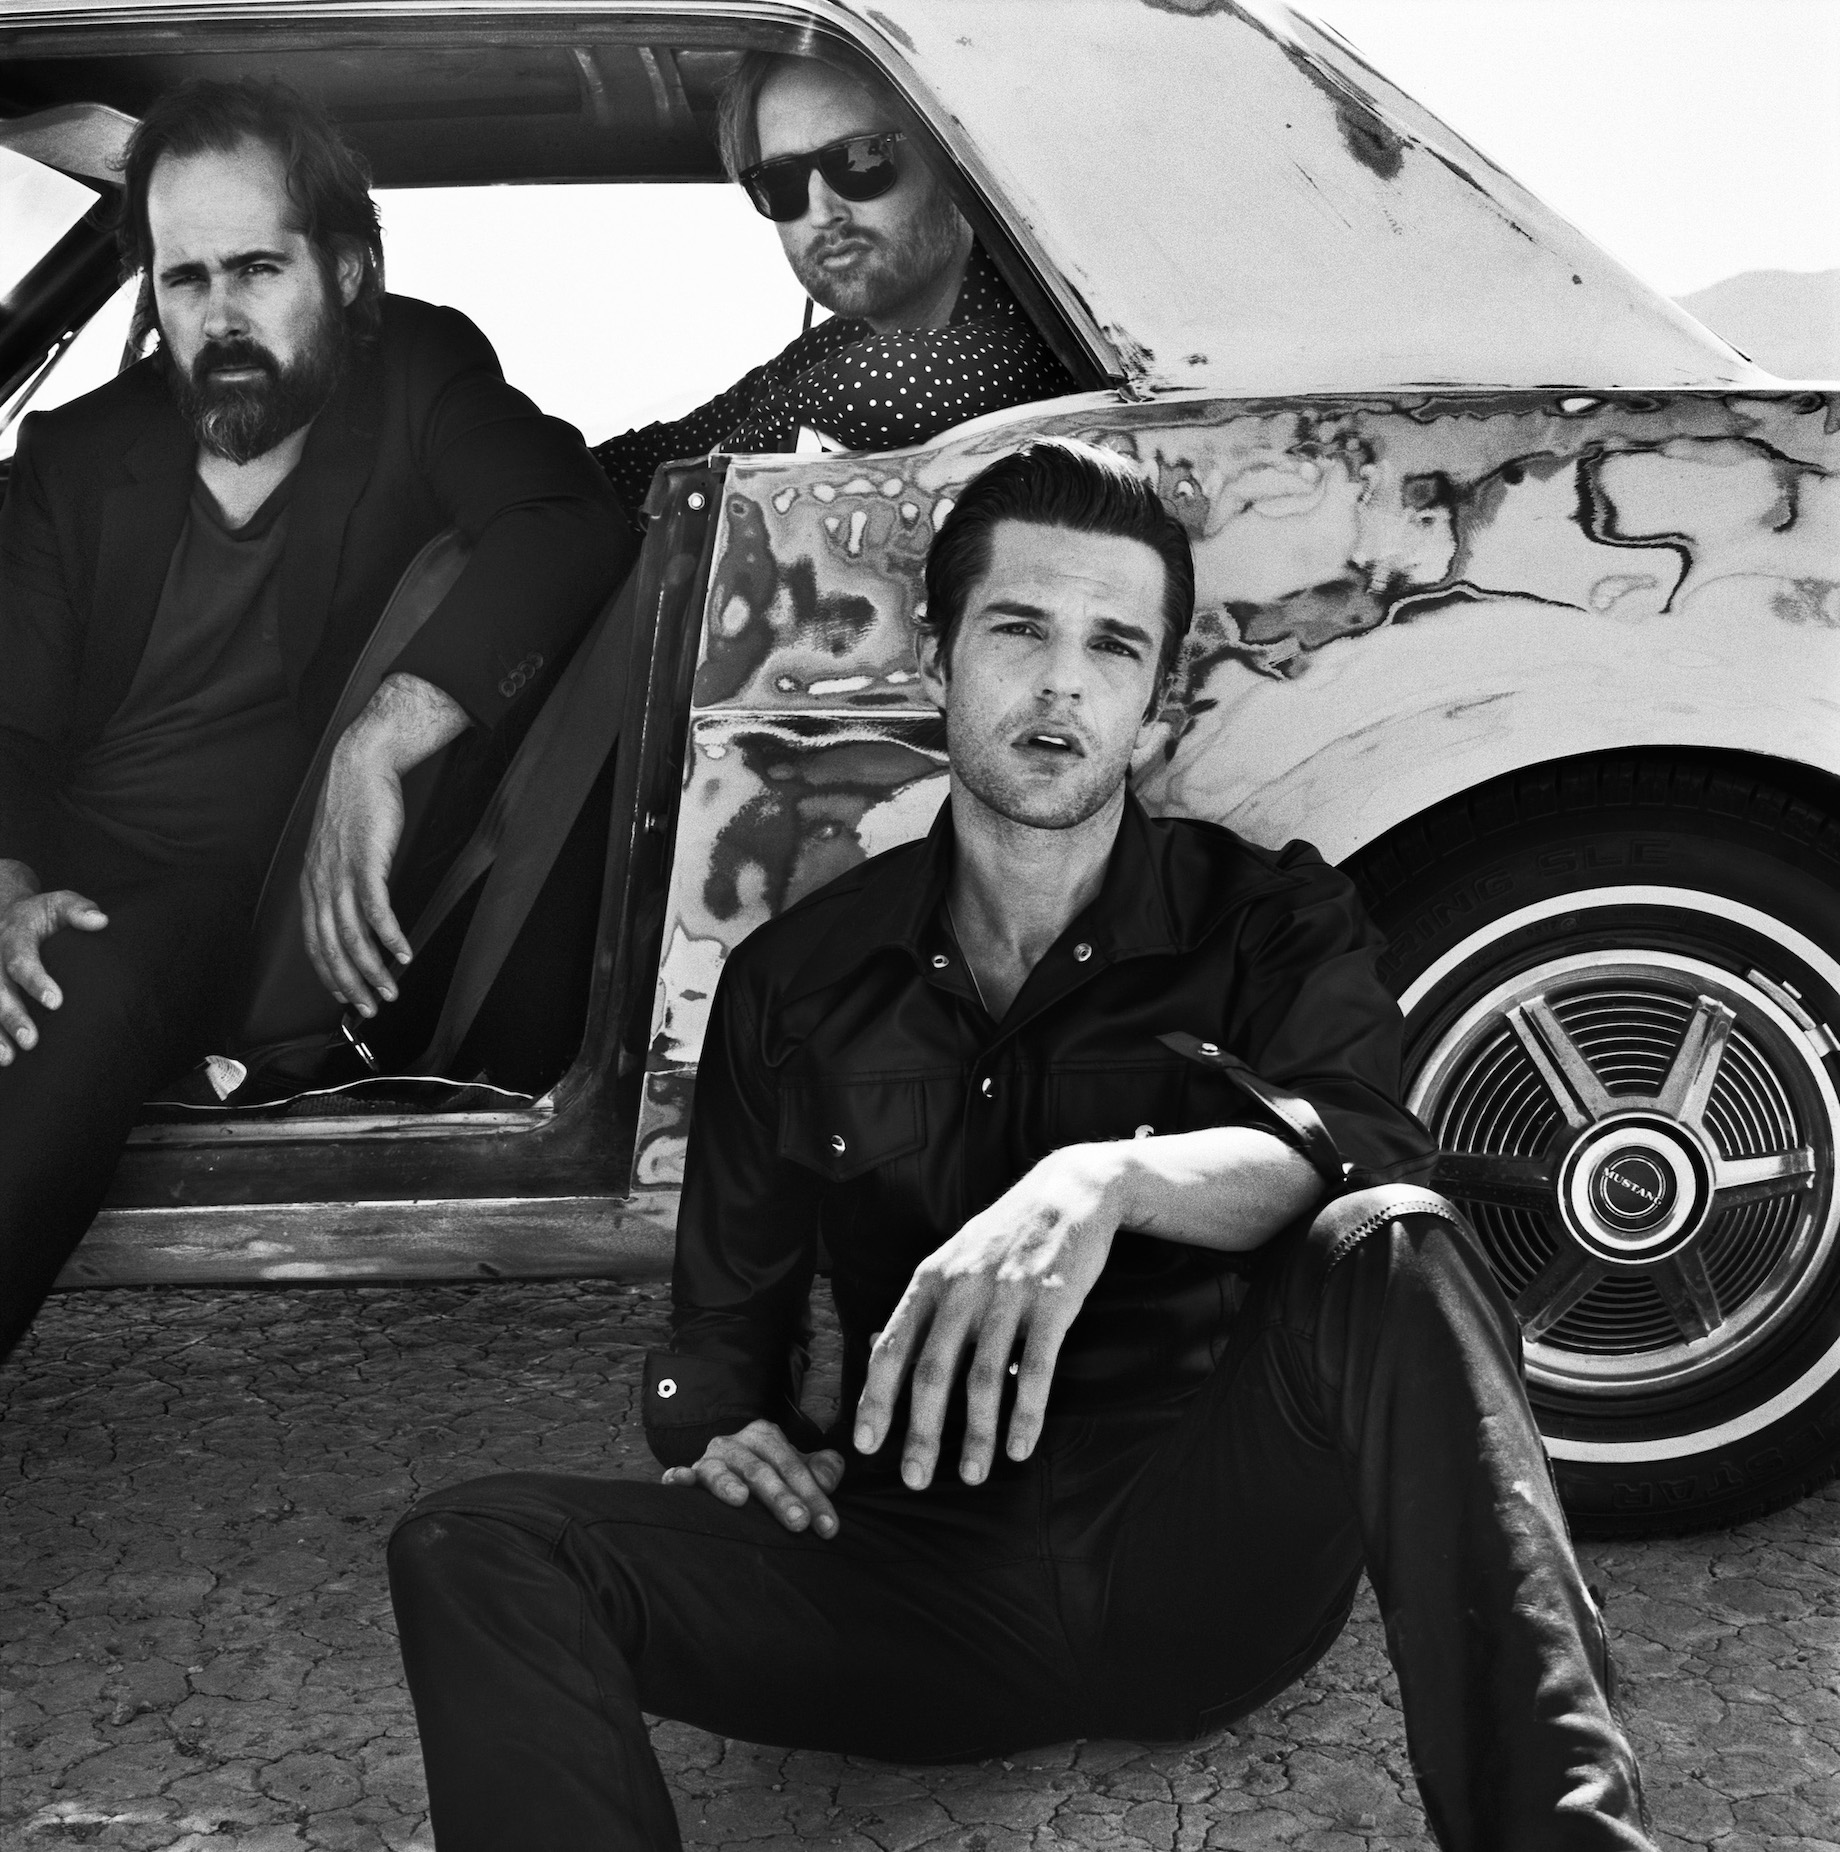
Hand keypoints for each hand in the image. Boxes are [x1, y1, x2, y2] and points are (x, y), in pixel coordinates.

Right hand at [0, 879, 107, 1065]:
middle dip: (12, 1015)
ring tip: (9, 1058)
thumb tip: (100, 921)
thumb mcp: (59, 903)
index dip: (36, 981)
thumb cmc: (42, 915)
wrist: (5, 913)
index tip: (56, 1002)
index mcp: (13, 936)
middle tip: (31, 1040)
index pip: (21, 960)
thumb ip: (77, 910)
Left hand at [299, 673, 467, 1014]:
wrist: (360, 766)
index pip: (314, 942)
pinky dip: (389, 936)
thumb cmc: (356, 807)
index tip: (346, 998)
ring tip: (389, 990)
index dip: (330, 974)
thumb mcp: (340, 849)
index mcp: (312, 884)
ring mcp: (341, 874)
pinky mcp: (365, 862)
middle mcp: (320, 884)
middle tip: (369, 1008)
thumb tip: (358, 909)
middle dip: (350, 984)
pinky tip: (403, 953)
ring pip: (351, 935)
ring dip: (372, 968)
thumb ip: (342, 881)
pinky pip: (376, 909)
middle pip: (331, 947)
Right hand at [661, 1419, 845, 1536]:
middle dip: (782, 1497)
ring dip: (730, 1485)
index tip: (828, 1527)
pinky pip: (683, 1473)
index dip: (814, 1496)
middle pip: (762, 1470)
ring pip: (722, 1471)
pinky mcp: (690, 1473)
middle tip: (799, 1522)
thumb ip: (822, 1470)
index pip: (795, 1467)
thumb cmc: (771, 1474)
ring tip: (741, 1499)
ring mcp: (711, 1458)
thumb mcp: (798, 1468)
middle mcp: (738, 1443)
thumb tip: (827, 1479)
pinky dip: (679, 1477)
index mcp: (767, 1437)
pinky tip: (677, 1481)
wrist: (730, 1468)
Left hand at [853, 1145, 1121, 1490]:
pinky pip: (1036, 1369)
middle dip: (921, 1432)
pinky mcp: (1053, 1303)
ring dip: (976, 1433)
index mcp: (931, 1280)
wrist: (1070, 1192)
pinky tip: (1020, 1447)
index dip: (875, 1398)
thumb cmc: (1005, 1235)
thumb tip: (885, 1354)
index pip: (891, 1346)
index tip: (866, 1443)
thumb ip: (925, 1305)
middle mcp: (962, 1288)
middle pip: (932, 1371)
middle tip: (915, 1478)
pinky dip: (1026, 1413)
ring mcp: (1008, 1295)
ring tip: (973, 1475)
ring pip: (984, 1378)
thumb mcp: (955, 1258)